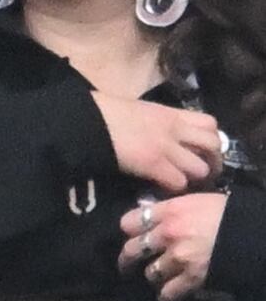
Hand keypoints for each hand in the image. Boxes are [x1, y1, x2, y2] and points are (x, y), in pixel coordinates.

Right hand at [92, 92, 221, 191]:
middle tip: (200, 172)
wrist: (87, 119)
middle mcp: (175, 129)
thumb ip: (155, 122)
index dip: (210, 140)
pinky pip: (178, 182)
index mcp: (171, 113)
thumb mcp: (138, 111)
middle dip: (211, 161)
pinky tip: (163, 188)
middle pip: (213, 145)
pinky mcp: (153, 164)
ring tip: (182, 183)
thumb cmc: (104, 112)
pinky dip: (174, 188)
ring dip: (193, 177)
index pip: (209, 124)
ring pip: (200, 167)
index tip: (202, 151)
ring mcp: (166, 147)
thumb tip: (158, 134)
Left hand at [118, 193, 227, 300]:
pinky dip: (166, 296)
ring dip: (154, 276)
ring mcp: (178, 257)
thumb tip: (154, 212)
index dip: (129, 230)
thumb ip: (174, 208)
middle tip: (126, 265)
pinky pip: (168, 292)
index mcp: (170, 211)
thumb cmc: (233, 211)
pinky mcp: (191, 277)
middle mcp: (168, 234)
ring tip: (158, 276)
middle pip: (132, 250)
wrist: (254, 231)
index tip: (132, 235)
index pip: (129, 221)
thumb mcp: (200, 200)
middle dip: (128, 259)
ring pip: (151, 273)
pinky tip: (167, 296)